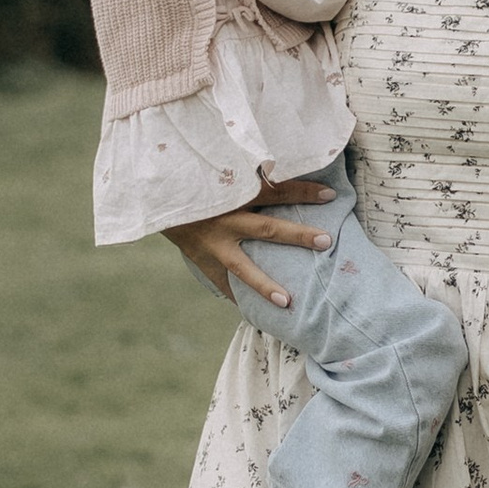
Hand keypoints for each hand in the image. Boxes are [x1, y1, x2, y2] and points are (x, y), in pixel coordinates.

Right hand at [163, 182, 334, 309]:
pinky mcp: (201, 259)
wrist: (157, 196)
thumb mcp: (222, 173)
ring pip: (243, 266)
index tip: (331, 195)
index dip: (304, 191)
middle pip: (267, 228)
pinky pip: (221, 282)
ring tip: (287, 302)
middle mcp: (225, 219)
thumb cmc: (197, 180)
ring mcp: (212, 243)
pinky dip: (237, 297)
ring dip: (265, 285)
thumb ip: (250, 175)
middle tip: (326, 242)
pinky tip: (254, 316)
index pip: (275, 190)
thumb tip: (281, 171)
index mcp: (234, 194)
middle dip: (297, 236)